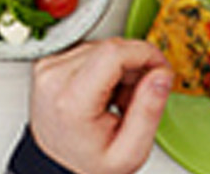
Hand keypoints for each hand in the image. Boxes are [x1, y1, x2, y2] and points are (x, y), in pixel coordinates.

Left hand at [29, 37, 173, 173]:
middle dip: (135, 68)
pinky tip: (105, 91)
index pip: (113, 53)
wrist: (60, 163)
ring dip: (120, 69)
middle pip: (110, 48)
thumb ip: (149, 112)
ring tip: (118, 101)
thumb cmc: (91, 161)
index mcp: (71, 100)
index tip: (161, 69)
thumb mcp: (130, 152)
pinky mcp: (50, 60)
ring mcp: (48, 66)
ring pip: (102, 47)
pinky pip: (89, 49)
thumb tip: (161, 74)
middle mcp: (53, 77)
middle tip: (137, 100)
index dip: (145, 54)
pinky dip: (105, 66)